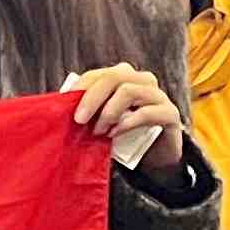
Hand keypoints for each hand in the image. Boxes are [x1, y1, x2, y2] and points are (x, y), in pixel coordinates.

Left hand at [66, 64, 187, 175]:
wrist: (157, 155)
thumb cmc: (125, 134)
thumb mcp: (102, 120)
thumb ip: (88, 111)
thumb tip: (59, 110)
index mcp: (124, 77)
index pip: (98, 75)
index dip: (81, 88)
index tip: (64, 105)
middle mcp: (142, 80)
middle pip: (113, 77)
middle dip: (91, 98)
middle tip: (78, 120)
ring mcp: (158, 95)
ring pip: (129, 91)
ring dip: (108, 112)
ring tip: (98, 131)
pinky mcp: (170, 113)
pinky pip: (146, 112)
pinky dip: (126, 123)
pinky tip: (114, 134)